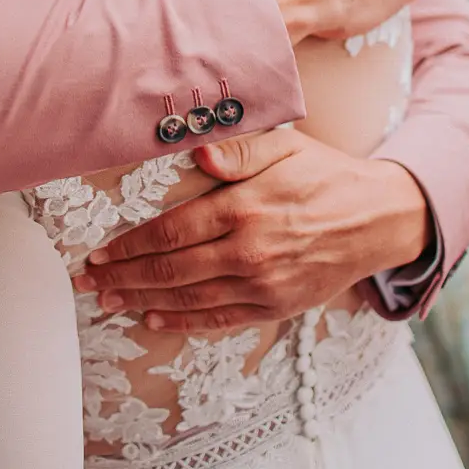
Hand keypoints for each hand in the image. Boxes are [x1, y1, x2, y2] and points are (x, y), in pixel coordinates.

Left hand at [74, 127, 431, 331]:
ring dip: (143, 302)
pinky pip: (221, 319)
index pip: (170, 233)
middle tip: (89, 284)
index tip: (98, 253)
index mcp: (244, 208)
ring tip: (110, 303)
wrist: (378, 218)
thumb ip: (240, 151)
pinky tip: (155, 320)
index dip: (128, 246)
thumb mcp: (286, 146)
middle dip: (123, 278)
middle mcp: (249, 251)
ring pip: (189, 299)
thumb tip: (199, 156)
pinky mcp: (277, 306)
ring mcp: (263, 284)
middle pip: (170, 271)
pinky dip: (184, 322)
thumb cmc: (325, 175)